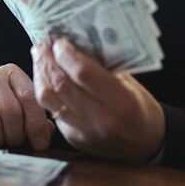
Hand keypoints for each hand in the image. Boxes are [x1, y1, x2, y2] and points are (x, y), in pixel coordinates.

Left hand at [31, 38, 164, 161]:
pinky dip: (46, 90)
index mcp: (121, 102)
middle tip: (42, 45)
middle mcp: (101, 120)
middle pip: (61, 85)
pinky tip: (46, 77)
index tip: (59, 41)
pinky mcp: (73, 139)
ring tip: (39, 58)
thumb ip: (103, 66)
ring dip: (40, 75)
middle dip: (47, 60)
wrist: (144, 144)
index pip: (83, 73)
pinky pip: (51, 111)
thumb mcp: (129, 83)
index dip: (66, 54)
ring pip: (48, 100)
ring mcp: (85, 132)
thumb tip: (73, 42)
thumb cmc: (139, 106)